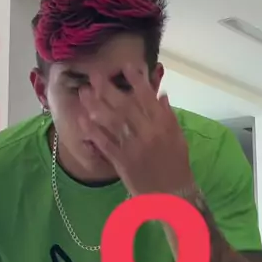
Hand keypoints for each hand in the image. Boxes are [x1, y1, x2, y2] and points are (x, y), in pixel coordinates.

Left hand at [79, 65, 193, 196]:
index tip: (125, 66)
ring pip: (112, 122)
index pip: (148, 98)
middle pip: (125, 106)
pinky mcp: (122, 162)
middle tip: (94, 75)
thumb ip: (167, 115)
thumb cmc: (176, 164)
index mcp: (163, 125)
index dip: (136, 81)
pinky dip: (94, 130)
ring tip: (84, 93)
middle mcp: (148, 133)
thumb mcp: (178, 137)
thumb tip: (160, 94)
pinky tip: (83, 119)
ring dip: (96, 105)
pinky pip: (105, 143)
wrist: (173, 195)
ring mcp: (133, 147)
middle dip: (108, 89)